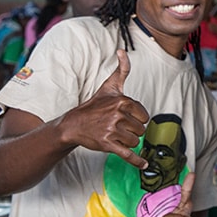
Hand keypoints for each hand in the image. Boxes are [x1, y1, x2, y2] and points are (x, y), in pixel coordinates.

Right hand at [62, 49, 149, 168]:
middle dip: (132, 130)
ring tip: (115, 136)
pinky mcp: (107, 144)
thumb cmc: (94, 106)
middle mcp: (118, 115)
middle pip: (141, 129)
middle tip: (118, 128)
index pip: (144, 115)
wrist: (73, 125)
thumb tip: (122, 51)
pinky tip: (144, 165)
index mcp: (122, 101)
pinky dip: (137, 161)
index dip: (137, 119)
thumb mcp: (109, 87)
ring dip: (128, 141)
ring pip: (135, 141)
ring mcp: (112, 130)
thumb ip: (121, 70)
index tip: (126, 118)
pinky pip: (127, 154)